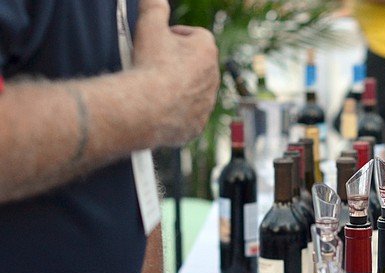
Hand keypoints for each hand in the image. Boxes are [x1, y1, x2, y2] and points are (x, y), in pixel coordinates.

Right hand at [132, 0, 219, 146]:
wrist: (147, 107)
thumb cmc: (151, 65)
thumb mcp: (149, 26)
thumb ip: (154, 6)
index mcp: (207, 51)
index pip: (196, 36)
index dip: (177, 35)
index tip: (161, 39)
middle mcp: (214, 78)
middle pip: (196, 64)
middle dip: (179, 62)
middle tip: (156, 62)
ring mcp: (207, 104)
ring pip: (193, 91)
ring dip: (179, 87)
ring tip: (156, 85)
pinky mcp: (198, 125)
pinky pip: (188, 115)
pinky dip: (176, 111)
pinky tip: (159, 106)